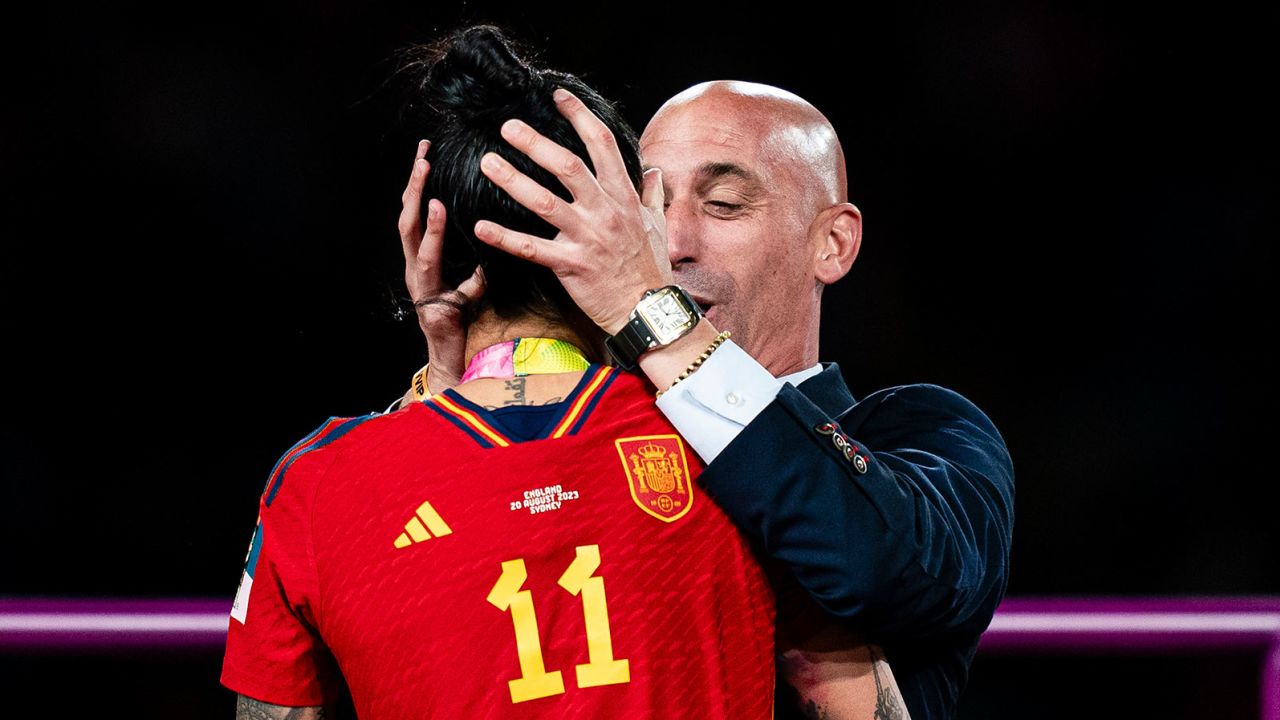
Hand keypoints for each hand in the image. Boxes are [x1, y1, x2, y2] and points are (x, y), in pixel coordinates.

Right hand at [400, 139, 485, 394]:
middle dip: (414, 184)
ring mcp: (416, 280)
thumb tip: (495, 245)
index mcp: (422, 259)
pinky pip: (427, 260)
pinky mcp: (424, 293)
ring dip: (418, 203)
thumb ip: (477, 268)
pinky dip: (432, 236)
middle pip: (408, 215)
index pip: (419, 213)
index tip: (427, 153)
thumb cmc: (459, 322)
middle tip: (423, 153)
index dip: (422, 185)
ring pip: (410, 234)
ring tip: (427, 176)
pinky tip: (438, 213)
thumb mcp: (472, 288)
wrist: (450, 360)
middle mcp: (414, 265)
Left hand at [472, 88, 670, 333]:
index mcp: (624, 197)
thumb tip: (654, 170)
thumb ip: (651, 195)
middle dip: (536, 143)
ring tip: (487, 163)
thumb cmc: (650, 269)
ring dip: (513, 180)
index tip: (559, 96)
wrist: (648, 311)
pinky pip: (532, 248)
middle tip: (507, 126)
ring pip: (545, 202)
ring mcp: (588, 238)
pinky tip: (480, 227)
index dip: (580, 117)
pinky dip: (505, 238)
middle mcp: (605, 212)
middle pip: (567, 166)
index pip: (602, 145)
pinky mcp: (571, 265)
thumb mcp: (657, 226)